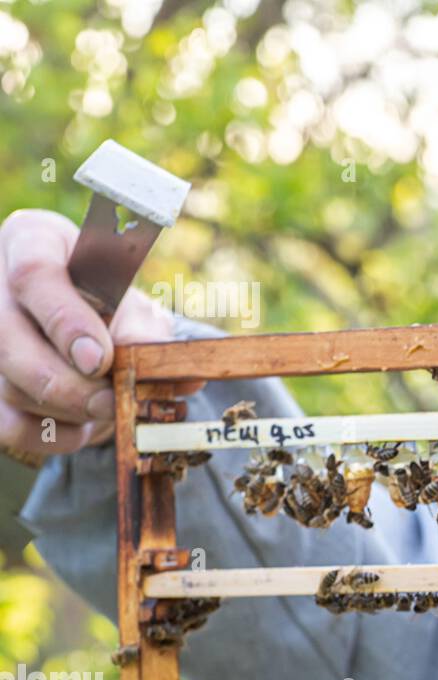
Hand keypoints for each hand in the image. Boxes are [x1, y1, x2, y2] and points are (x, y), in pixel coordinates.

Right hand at [0, 209, 197, 458]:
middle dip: (67, 383)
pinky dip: (49, 435)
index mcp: (31, 241)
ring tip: (107, 408)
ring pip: (7, 384)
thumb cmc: (110, 302)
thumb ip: (148, 334)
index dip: (66, 322)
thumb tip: (176, 374)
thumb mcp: (135, 305)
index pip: (34, 275)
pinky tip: (83, 429)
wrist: (87, 323)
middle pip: (8, 339)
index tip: (100, 360)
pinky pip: (6, 424)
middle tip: (111, 403)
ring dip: (66, 410)